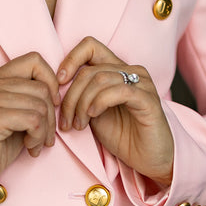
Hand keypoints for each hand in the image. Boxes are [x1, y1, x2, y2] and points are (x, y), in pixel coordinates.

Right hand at [0, 52, 60, 194]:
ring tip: (35, 144)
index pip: (33, 60)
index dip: (50, 81)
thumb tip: (58, 93)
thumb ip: (31, 98)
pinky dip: (38, 136)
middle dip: (50, 116)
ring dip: (45, 130)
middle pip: (41, 88)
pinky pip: (33, 120)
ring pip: (40, 105)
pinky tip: (30, 147)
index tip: (51, 105)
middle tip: (44, 137)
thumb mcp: (16, 115)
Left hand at [58, 37, 173, 185]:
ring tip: (78, 124)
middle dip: (71, 96)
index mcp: (117, 69)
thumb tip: (55, 87)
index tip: (59, 83)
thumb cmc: (123, 135)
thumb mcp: (93, 112)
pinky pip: (119, 91)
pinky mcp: (148, 99)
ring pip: (100, 79)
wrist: (150, 159)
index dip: (70, 59)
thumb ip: (80, 95)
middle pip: (89, 70)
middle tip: (65, 120)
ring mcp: (142, 83)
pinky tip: (93, 116)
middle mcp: (131, 71)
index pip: (90, 46)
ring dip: (82, 103)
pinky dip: (100, 102)